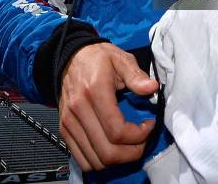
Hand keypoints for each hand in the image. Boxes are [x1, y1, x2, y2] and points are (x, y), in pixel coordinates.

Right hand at [59, 43, 158, 171]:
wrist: (72, 57)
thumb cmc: (99, 58)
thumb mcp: (121, 59)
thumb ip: (136, 75)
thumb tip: (152, 87)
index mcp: (95, 91)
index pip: (117, 131)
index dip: (138, 135)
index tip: (148, 125)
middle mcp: (78, 109)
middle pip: (107, 152)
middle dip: (131, 153)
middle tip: (142, 141)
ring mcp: (69, 122)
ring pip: (95, 161)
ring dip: (117, 159)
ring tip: (129, 145)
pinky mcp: (64, 129)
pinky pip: (82, 159)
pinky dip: (100, 160)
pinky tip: (112, 146)